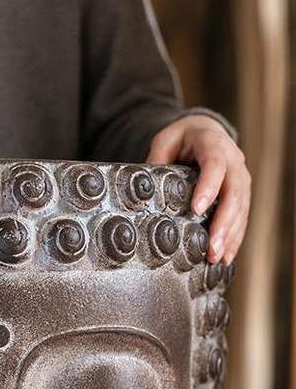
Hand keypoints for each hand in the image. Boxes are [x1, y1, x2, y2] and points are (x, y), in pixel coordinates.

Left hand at [146, 114, 250, 264]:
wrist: (205, 130)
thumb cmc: (183, 137)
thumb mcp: (165, 140)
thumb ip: (157, 160)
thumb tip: (144, 189)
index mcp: (213, 143)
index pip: (214, 165)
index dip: (208, 187)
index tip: (197, 210)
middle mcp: (233, 160)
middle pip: (234, 193)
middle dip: (223, 223)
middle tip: (212, 248)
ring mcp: (241, 177)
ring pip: (241, 207)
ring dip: (231, 235)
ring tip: (217, 258)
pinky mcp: (242, 192)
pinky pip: (243, 215)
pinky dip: (235, 237)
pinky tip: (227, 256)